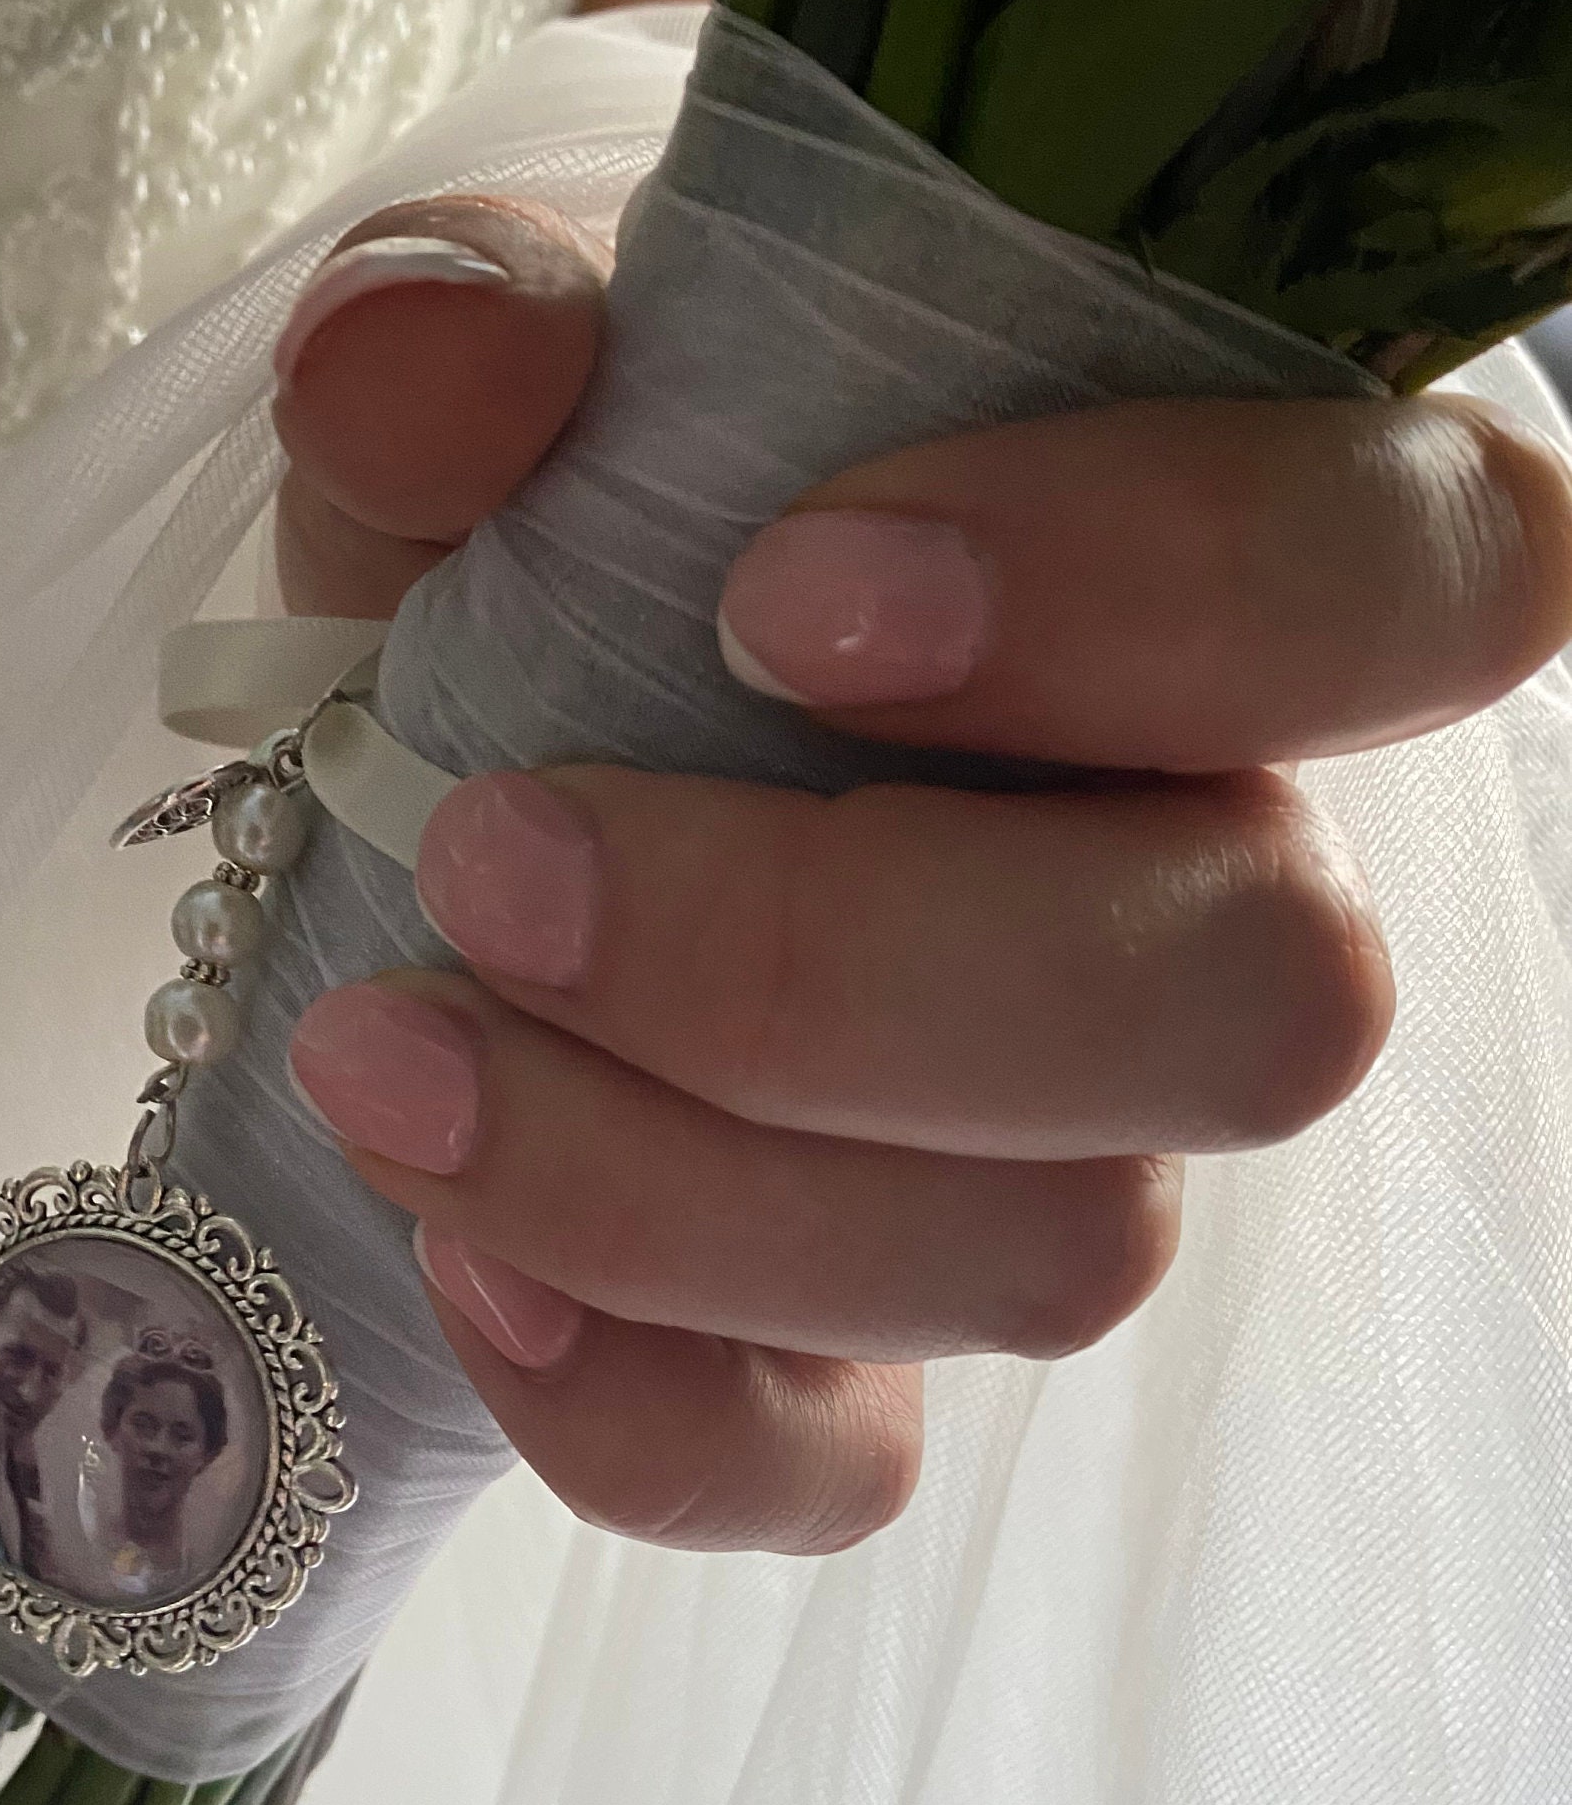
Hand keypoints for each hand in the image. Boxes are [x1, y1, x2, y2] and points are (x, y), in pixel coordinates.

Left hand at [269, 202, 1571, 1553]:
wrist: (395, 822)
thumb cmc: (513, 560)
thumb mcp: (468, 406)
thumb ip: (460, 334)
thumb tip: (424, 353)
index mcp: (1180, 596)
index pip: (1418, 575)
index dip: (1180, 592)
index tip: (789, 599)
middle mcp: (1194, 892)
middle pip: (1267, 1003)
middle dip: (841, 962)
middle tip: (499, 861)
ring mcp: (1061, 1154)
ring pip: (1062, 1255)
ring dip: (680, 1185)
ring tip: (386, 1053)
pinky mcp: (884, 1354)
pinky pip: (858, 1469)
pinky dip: (649, 1410)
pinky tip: (465, 1277)